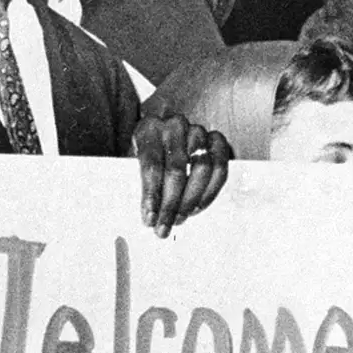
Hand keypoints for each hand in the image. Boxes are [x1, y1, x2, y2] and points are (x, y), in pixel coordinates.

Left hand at [131, 114, 231, 236]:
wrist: (165, 138)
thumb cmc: (147, 157)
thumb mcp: (132, 165)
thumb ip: (136, 184)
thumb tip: (146, 216)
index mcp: (148, 129)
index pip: (151, 164)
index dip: (151, 194)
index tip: (150, 219)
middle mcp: (175, 125)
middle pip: (177, 168)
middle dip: (172, 203)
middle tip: (165, 226)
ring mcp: (198, 131)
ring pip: (203, 168)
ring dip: (192, 199)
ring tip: (180, 218)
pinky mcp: (217, 141)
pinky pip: (220, 168)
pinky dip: (210, 192)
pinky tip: (197, 207)